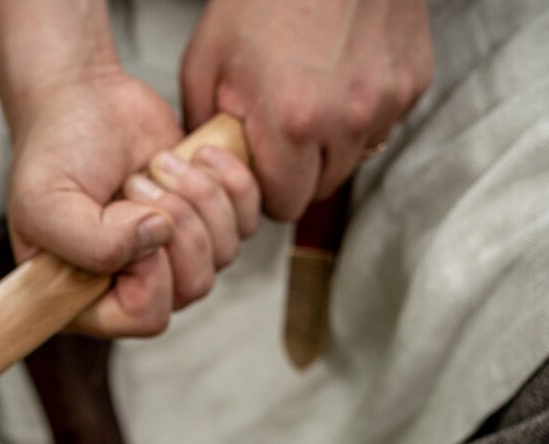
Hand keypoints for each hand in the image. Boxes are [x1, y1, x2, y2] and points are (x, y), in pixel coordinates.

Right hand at [7, 68, 259, 337]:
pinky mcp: (207, 222)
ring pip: (223, 255)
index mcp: (89, 301)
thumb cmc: (54, 153)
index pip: (147, 315)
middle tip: (136, 182)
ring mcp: (175, 259)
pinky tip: (195, 155)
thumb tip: (157, 238)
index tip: (121, 212)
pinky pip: (246, 222)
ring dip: (197, 196)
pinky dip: (230, 180)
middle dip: (176, 222)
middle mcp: (135, 288)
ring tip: (157, 165)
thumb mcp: (46, 202)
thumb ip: (92, 243)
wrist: (83, 100)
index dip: (149, 267)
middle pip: (193, 287)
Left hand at [182, 0, 433, 220]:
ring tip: (309, 97)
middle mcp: (347, 121)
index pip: (284, 207)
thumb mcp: (206, 62)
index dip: (267, 193)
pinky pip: (382, 122)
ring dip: (331, 145)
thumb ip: (202, 129)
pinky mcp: (414, 80)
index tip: (258, 167)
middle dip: (298, 173)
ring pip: (354, 158)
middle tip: (279, 132)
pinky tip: (340, 73)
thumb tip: (205, 171)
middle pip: (321, 189)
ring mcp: (387, 101)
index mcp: (292, 124)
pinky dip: (361, 111)